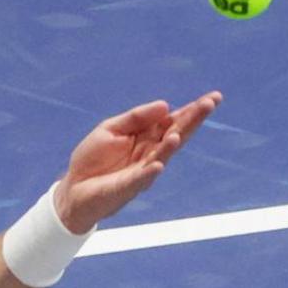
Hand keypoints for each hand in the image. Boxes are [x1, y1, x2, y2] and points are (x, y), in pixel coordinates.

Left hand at [54, 91, 220, 233]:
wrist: (74, 189)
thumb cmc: (93, 159)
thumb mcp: (111, 129)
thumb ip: (136, 118)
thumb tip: (165, 105)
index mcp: (147, 137)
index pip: (174, 121)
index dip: (192, 110)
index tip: (213, 98)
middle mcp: (150, 154)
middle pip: (176, 134)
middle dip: (192, 121)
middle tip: (209, 105)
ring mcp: (141, 171)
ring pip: (161, 156)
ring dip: (170, 146)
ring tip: (178, 135)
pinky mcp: (127, 187)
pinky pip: (140, 179)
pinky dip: (149, 172)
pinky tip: (158, 165)